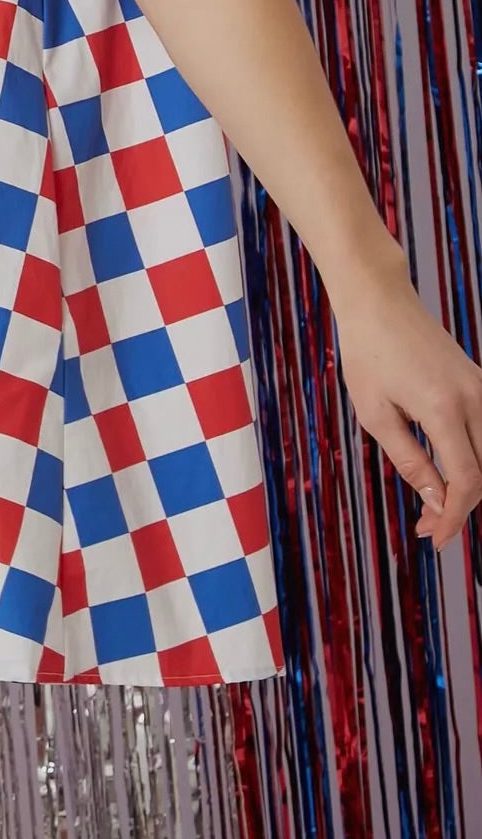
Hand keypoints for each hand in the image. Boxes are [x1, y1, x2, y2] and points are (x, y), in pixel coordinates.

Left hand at [330, 252, 481, 551]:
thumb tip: (438, 502)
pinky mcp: (478, 381)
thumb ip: (410, 460)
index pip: (466, 480)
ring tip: (436, 507)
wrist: (378, 300)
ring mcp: (480, 388)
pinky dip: (472, 458)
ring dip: (469, 486)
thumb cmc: (367, 353)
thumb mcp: (375, 412)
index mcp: (443, 408)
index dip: (453, 516)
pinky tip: (446, 474)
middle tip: (429, 528)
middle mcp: (473, 398)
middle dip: (461, 507)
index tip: (433, 538)